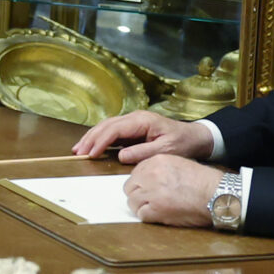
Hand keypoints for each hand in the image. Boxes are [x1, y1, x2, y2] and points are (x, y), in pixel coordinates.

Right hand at [74, 109, 215, 163]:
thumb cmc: (183, 143)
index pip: (114, 129)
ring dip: (92, 137)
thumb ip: (143, 153)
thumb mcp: (166, 150)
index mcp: (142, 121)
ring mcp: (133, 122)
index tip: (91, 154)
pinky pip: (112, 131)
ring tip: (79, 149)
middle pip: (106, 125)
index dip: (100, 141)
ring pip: (106, 126)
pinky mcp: (133, 128)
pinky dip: (100, 138)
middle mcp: (135, 117)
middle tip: (77, 152)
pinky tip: (92, 146)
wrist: (196, 137)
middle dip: (90, 138)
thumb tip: (120, 156)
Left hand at [124, 155, 225, 226]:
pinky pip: (141, 215)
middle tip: (148, 201)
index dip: (140, 183)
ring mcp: (151, 193)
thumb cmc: (204, 181)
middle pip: (129, 187)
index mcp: (156, 161)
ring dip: (141, 207)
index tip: (146, 189)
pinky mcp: (156, 210)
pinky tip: (159, 215)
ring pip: (132, 202)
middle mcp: (150, 175)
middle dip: (137, 195)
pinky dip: (148, 217)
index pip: (135, 173)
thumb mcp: (179, 164)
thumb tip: (147, 180)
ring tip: (154, 209)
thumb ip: (160, 169)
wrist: (217, 194)